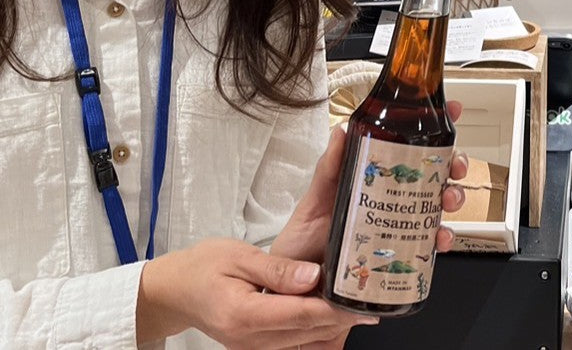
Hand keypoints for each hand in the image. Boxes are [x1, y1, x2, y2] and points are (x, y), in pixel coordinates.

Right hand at [136, 237, 374, 348]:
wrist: (174, 290)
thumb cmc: (204, 265)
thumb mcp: (240, 257)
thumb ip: (279, 270)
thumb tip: (314, 276)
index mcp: (247, 315)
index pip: (302, 315)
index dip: (336, 309)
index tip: (362, 301)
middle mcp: (251, 339)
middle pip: (307, 331)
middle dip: (340, 318)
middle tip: (372, 301)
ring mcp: (252, 347)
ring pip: (302, 341)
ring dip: (330, 326)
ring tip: (358, 306)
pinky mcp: (254, 345)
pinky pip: (291, 344)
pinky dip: (313, 332)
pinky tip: (331, 317)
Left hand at [271, 100, 468, 263]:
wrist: (296, 284)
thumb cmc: (304, 238)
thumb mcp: (316, 196)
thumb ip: (330, 165)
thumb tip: (340, 130)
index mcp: (376, 174)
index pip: (411, 143)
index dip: (436, 125)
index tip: (453, 111)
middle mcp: (393, 197)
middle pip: (436, 172)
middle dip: (455, 164)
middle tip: (455, 167)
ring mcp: (400, 223)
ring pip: (440, 204)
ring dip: (453, 199)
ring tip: (447, 202)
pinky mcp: (401, 252)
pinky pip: (429, 243)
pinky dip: (441, 239)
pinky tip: (438, 239)